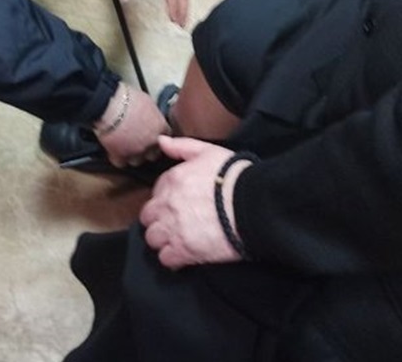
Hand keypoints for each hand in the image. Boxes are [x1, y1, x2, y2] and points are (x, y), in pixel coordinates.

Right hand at [95, 84, 169, 166]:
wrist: (110, 105)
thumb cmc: (127, 99)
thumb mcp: (148, 102)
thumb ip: (153, 114)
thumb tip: (151, 116)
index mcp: (160, 127)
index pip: (166, 138)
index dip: (158, 137)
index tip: (152, 135)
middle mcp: (151, 142)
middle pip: (154, 154)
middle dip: (147, 149)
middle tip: (139, 141)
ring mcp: (136, 151)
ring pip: (137, 161)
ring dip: (132, 155)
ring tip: (125, 146)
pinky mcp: (120, 156)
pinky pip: (120, 163)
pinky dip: (117, 157)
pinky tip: (113, 150)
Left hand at [140, 136, 251, 268]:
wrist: (252, 204)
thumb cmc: (234, 176)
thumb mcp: (209, 152)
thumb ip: (182, 147)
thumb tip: (161, 142)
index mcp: (172, 180)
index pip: (156, 192)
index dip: (166, 199)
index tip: (178, 203)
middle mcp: (167, 204)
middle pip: (149, 217)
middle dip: (159, 220)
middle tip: (177, 223)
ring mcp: (173, 229)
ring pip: (153, 239)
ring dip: (164, 239)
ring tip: (180, 239)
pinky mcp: (183, 251)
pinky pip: (166, 259)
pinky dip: (174, 258)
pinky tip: (185, 254)